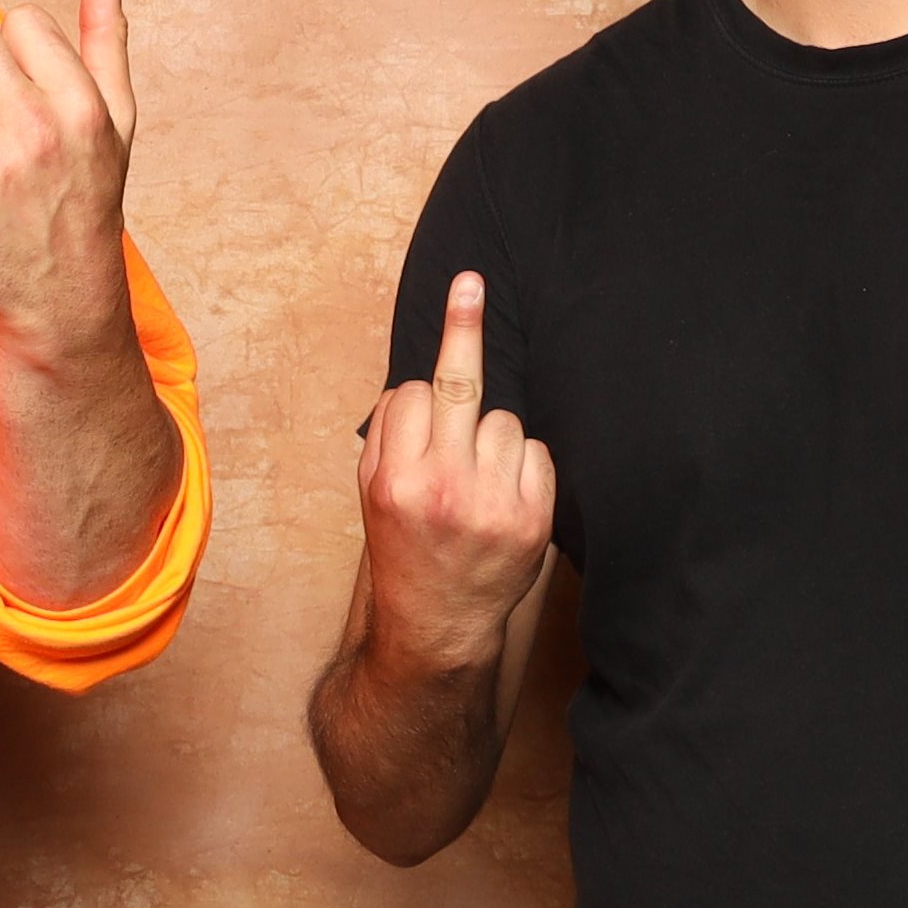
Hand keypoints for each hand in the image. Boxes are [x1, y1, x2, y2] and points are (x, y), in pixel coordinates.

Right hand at [355, 272, 554, 671]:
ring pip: (503, 420)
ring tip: (475, 480)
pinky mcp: (533, 518)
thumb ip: (388, 436)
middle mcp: (443, 488)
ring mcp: (492, 504)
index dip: (418, 397)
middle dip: (463, 328)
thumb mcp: (371, 495)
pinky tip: (504, 493)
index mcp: (396, 480)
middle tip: (470, 282)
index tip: (439, 336)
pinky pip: (536, 451)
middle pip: (460, 385)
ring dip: (491, 436)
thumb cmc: (403, 549)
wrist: (439, 625)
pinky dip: (523, 463)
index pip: (412, 394)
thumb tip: (415, 377)